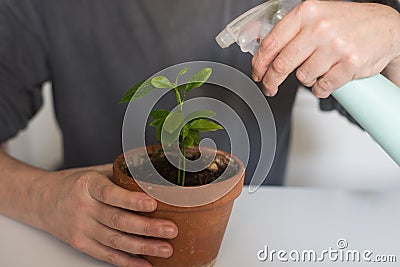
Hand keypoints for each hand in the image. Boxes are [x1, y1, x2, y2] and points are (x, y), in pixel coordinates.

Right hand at [38, 164, 177, 266]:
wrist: (42, 200)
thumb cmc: (74, 184)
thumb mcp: (95, 172)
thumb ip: (120, 174)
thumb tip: (153, 174)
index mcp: (88, 185)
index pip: (110, 193)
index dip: (131, 200)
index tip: (152, 203)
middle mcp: (83, 208)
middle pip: (117, 221)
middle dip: (147, 227)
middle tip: (170, 229)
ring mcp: (81, 228)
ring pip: (115, 241)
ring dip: (143, 247)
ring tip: (165, 248)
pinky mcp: (81, 244)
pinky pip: (106, 255)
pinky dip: (127, 261)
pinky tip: (145, 263)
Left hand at [251, 0, 399, 97]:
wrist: (386, 27)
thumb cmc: (347, 24)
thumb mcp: (316, 17)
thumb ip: (290, 32)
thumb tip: (261, 51)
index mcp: (307, 12)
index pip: (271, 43)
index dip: (259, 63)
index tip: (257, 73)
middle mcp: (320, 27)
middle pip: (282, 65)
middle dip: (271, 81)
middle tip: (269, 87)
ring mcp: (336, 46)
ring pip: (303, 77)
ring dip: (307, 79)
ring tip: (318, 69)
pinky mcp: (350, 63)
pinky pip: (323, 86)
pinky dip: (321, 88)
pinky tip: (327, 79)